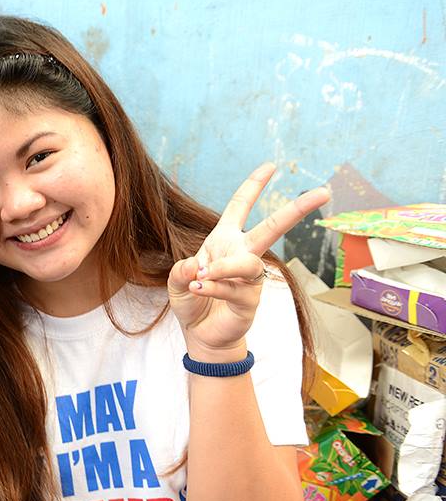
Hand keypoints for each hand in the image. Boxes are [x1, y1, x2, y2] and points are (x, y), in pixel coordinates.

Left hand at [168, 164, 328, 357]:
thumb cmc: (193, 302)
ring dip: (222, 268)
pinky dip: (213, 288)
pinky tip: (198, 290)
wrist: (201, 334)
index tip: (270, 166)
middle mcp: (242, 254)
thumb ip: (181, 271)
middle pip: (273, 228)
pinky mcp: (250, 300)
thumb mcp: (177, 282)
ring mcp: (250, 278)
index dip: (253, 186)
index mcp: (225, 240)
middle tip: (324, 192)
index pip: (239, 207)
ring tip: (200, 277)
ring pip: (246, 264)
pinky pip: (234, 289)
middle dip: (297, 209)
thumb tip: (196, 267)